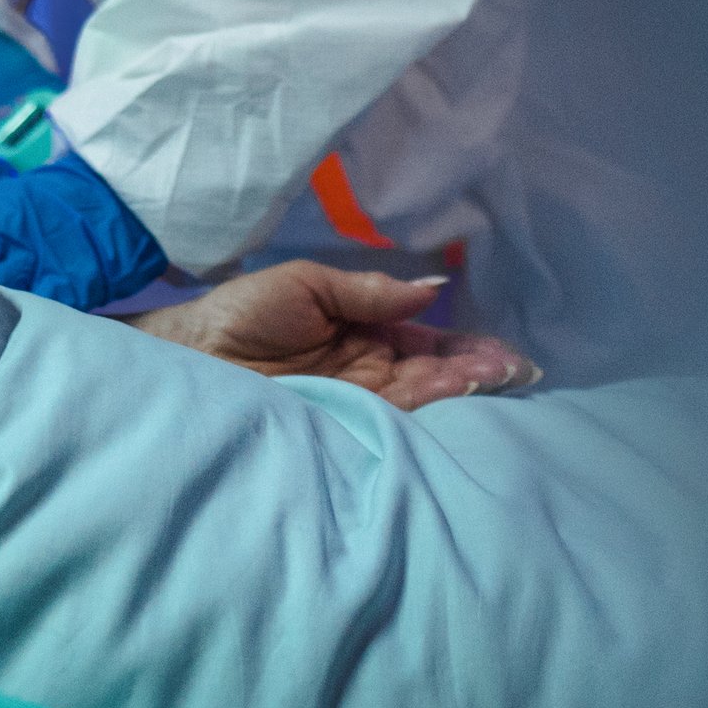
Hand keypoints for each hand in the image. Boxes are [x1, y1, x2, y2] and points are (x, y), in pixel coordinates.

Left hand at [134, 261, 539, 408]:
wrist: (189, 355)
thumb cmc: (241, 312)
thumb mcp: (308, 286)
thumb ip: (370, 292)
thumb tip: (433, 288)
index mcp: (363, 328)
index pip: (426, 339)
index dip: (464, 344)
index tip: (504, 351)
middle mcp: (368, 366)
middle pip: (434, 371)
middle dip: (476, 369)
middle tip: (517, 371)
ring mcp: (356, 397)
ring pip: (422, 395)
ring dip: (462, 387)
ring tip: (500, 378)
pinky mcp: (341, 421)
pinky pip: (393, 417)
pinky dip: (428, 407)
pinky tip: (459, 397)